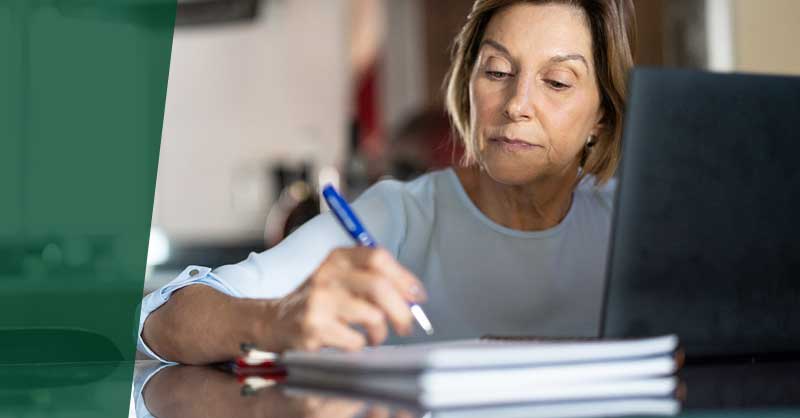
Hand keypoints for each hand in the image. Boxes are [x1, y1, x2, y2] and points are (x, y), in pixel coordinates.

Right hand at [267, 247, 426, 351]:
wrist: (273, 321)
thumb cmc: (318, 302)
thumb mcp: (339, 278)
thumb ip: (373, 280)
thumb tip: (413, 295)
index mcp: (337, 258)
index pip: (378, 257)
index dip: (404, 277)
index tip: (417, 296)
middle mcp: (327, 275)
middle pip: (379, 287)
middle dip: (401, 310)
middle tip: (406, 326)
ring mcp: (319, 302)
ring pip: (371, 315)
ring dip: (380, 332)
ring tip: (375, 337)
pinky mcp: (313, 328)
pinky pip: (354, 340)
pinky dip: (360, 345)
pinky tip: (350, 343)